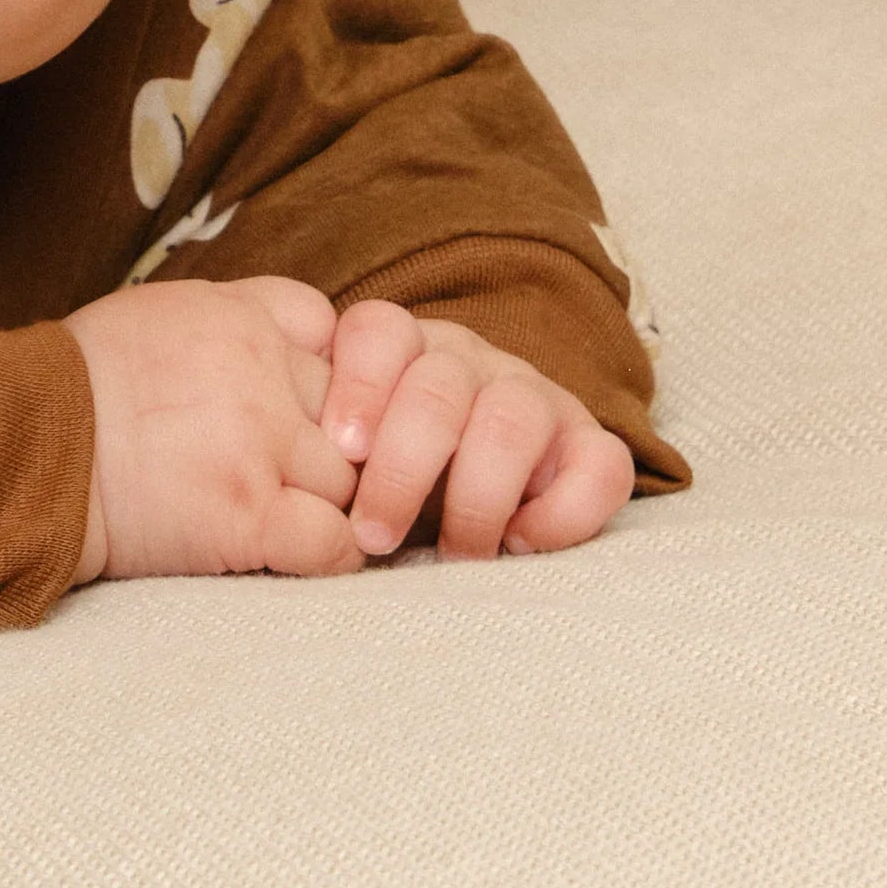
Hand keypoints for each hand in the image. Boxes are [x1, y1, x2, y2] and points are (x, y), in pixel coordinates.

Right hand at [66, 275, 366, 583]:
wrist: (23, 450)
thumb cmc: (78, 388)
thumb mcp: (158, 314)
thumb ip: (230, 322)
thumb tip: (279, 349)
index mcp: (242, 316)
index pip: (342, 338)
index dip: (333, 381)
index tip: (310, 412)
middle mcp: (262, 371)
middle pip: (355, 414)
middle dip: (336, 448)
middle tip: (296, 476)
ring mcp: (262, 444)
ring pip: (352, 480)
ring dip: (328, 504)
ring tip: (284, 518)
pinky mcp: (250, 516)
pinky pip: (335, 543)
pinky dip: (330, 557)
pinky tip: (298, 556)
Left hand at [319, 300, 634, 560]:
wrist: (460, 519)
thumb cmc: (381, 492)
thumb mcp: (340, 467)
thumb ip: (314, 459)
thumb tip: (285, 499)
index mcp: (403, 353)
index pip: (379, 331)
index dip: (359, 384)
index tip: (340, 450)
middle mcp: (469, 365)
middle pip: (440, 388)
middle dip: (404, 469)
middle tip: (374, 536)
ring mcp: (533, 401)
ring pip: (514, 419)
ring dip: (477, 499)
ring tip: (453, 557)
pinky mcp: (589, 448)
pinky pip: (601, 463)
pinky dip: (564, 510)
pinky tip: (523, 543)